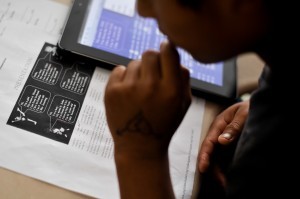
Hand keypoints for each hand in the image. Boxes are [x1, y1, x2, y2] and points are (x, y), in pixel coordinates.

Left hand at [104, 40, 191, 158]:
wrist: (139, 146)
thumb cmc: (164, 124)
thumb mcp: (183, 104)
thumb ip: (184, 79)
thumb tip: (176, 58)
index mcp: (171, 90)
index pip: (169, 52)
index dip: (167, 48)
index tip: (165, 50)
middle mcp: (150, 87)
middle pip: (149, 53)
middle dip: (152, 60)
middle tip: (152, 73)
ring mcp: (128, 89)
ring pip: (134, 62)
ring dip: (139, 71)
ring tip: (139, 89)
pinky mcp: (111, 91)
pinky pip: (119, 69)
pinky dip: (124, 77)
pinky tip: (128, 91)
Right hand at [198, 100, 248, 186]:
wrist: (260, 105)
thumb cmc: (251, 107)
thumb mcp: (243, 113)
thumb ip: (233, 127)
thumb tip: (221, 141)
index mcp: (219, 124)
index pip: (208, 142)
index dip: (204, 156)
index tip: (203, 168)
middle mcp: (219, 134)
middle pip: (211, 153)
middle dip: (212, 168)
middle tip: (221, 182)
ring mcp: (224, 140)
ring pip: (217, 158)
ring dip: (219, 170)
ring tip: (226, 183)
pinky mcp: (231, 146)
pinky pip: (225, 158)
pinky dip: (226, 168)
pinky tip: (230, 176)